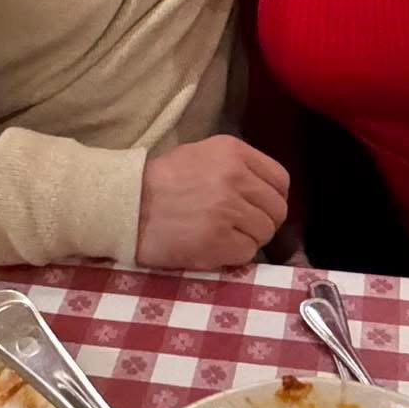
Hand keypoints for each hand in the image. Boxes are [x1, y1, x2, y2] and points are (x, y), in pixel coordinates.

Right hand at [136, 136, 288, 269]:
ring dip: (247, 239)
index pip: (281, 180)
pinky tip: (214, 248)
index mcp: (234, 152)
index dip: (273, 198)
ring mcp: (228, 210)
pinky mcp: (218, 240)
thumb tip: (264, 191)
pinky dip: (234, 255)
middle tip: (240, 227)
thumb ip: (238, 167)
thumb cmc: (162, 181)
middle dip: (263, 221)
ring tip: (223, 236)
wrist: (127, 206)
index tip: (259, 207)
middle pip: (277, 209)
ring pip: (264, 233)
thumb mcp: (202, 154)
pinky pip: (246, 253)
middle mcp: (235, 177)